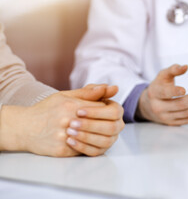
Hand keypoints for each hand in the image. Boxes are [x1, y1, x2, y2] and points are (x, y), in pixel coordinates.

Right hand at [0, 85, 123, 156]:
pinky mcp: (62, 150)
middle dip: (106, 125)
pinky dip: (88, 146)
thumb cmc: (46, 109)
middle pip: (101, 125)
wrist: (23, 127)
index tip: (106, 112)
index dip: (107, 111)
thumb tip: (112, 88)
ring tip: (98, 132)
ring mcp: (64, 137)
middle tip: (106, 124)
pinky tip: (88, 141)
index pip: (102, 109)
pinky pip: (84, 150)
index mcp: (71, 106)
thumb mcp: (66, 96)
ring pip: (94, 139)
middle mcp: (68, 121)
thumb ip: (89, 92)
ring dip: (99, 136)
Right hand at [137, 64, 187, 125]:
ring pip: (186, 113)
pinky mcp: (172, 123)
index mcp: (155, 93)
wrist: (149, 105)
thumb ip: (173, 70)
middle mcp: (158, 107)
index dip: (174, 91)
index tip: (185, 89)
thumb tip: (185, 67)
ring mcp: (166, 117)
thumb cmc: (159, 87)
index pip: (164, 93)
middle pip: (180, 105)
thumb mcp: (162, 76)